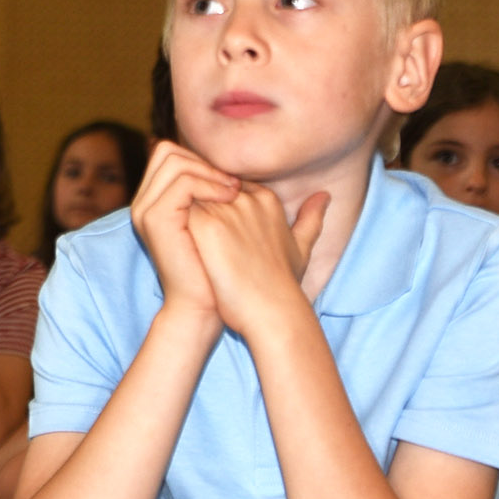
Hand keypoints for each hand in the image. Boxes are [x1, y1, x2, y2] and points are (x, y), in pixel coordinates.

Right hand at [131, 141, 242, 317]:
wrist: (204, 306)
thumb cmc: (216, 270)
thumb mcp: (214, 227)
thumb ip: (215, 198)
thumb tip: (235, 175)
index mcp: (155, 202)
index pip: (170, 154)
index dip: (202, 160)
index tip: (231, 183)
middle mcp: (145, 202)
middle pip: (167, 151)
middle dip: (204, 162)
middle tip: (232, 186)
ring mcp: (146, 210)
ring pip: (174, 160)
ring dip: (210, 172)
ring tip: (234, 192)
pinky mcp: (156, 220)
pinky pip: (183, 183)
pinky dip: (210, 185)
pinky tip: (230, 199)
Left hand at [185, 182, 327, 339]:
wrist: (272, 312)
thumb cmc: (284, 288)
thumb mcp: (302, 249)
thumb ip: (311, 219)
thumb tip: (325, 196)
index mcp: (267, 200)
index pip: (230, 186)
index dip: (216, 205)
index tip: (209, 230)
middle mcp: (248, 198)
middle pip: (209, 185)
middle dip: (196, 203)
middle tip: (185, 230)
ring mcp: (226, 208)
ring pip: (191, 192)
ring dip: (181, 211)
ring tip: (176, 235)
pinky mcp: (206, 223)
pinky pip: (180, 207)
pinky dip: (174, 221)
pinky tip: (173, 241)